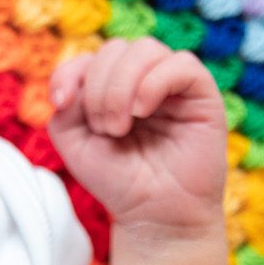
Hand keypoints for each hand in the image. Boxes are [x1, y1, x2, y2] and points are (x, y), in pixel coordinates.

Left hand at [46, 37, 226, 237]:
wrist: (155, 215)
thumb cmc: (118, 179)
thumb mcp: (75, 143)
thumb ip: (65, 108)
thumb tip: (74, 83)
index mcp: (113, 86)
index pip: (89, 56)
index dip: (69, 72)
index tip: (61, 103)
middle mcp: (143, 79)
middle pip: (115, 49)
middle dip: (98, 88)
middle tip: (105, 129)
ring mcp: (173, 84)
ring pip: (145, 49)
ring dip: (121, 86)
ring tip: (120, 126)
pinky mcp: (202, 93)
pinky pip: (182, 63)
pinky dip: (153, 82)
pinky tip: (142, 111)